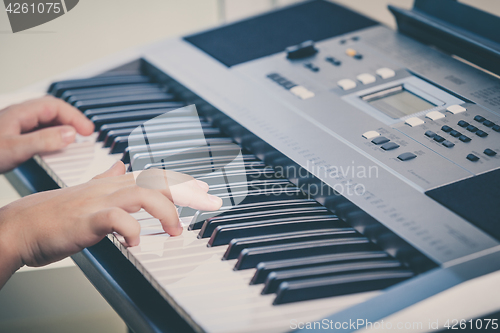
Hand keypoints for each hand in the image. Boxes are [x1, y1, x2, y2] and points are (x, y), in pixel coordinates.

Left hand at [0, 96, 93, 172]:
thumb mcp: (15, 149)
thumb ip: (43, 140)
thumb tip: (70, 135)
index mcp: (20, 113)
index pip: (55, 107)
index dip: (75, 117)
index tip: (88, 131)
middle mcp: (18, 116)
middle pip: (53, 112)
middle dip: (73, 121)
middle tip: (87, 133)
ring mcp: (15, 126)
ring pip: (46, 121)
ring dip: (64, 128)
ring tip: (76, 140)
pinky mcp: (14, 138)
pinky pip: (39, 132)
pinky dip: (53, 137)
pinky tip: (56, 147)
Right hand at [0, 161, 221, 287]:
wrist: (21, 225)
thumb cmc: (54, 214)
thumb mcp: (86, 191)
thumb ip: (106, 178)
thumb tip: (121, 165)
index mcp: (112, 184)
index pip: (154, 176)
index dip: (181, 181)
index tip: (204, 189)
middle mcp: (109, 188)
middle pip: (156, 181)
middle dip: (187, 192)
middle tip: (210, 204)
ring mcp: (98, 202)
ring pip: (142, 194)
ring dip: (165, 212)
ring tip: (175, 231)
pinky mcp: (86, 220)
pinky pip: (116, 219)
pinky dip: (131, 230)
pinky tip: (135, 243)